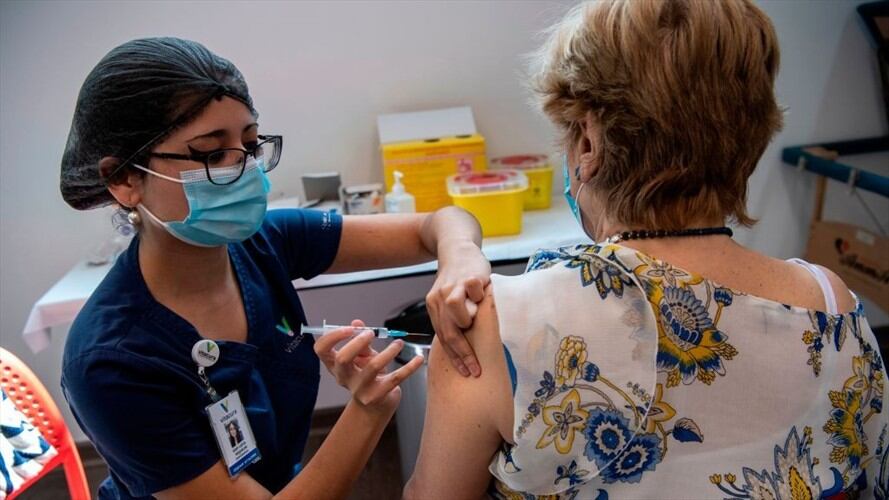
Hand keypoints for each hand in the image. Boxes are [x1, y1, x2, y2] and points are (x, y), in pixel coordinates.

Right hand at [314, 319, 423, 410]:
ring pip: (373, 366)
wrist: (376, 404)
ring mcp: (360, 389)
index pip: (321, 349)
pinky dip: (409, 366)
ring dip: (388, 351)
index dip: (333, 336)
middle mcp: (344, 378)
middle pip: (342, 358)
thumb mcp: (362, 356)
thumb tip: (358, 322)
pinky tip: (418, 359)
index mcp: (335, 365)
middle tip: (370, 334)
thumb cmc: (368, 375)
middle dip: (357, 342)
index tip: (350, 328)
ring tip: (398, 343)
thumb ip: (360, 339)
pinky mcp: (378, 396)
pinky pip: (396, 377)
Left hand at [426, 240, 490, 376]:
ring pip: (457, 312)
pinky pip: (475, 293)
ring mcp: (453, 287)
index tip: (467, 372)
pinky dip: (480, 296)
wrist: (458, 248)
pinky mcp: (468, 277)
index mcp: (433, 307)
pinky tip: (482, 294)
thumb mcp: (448, 299)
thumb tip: (460, 348)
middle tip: (476, 368)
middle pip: (450, 332)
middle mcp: (439, 299)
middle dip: (464, 354)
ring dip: (469, 318)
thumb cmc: (458, 279)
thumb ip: (451, 318)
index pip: (444, 338)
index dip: (455, 358)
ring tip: (477, 313)